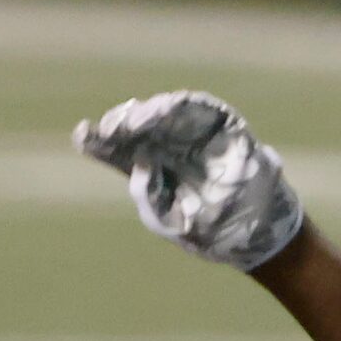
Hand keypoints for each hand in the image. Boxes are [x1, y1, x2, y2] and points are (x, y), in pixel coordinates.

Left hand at [74, 91, 304, 270]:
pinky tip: (162, 111)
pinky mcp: (223, 128)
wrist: (258, 233)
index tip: (82, 134)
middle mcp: (170, 148)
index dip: (100, 142)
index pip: (120, 151)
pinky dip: (182, 107)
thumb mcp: (171, 221)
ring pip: (165, 115)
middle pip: (139, 128)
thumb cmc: (212, 232)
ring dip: (148, 113)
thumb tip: (138, 162)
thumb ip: (149, 197)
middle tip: (111, 126)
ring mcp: (195, 136)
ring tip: (133, 119)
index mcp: (153, 170)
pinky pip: (201, 110)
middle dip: (123, 124)